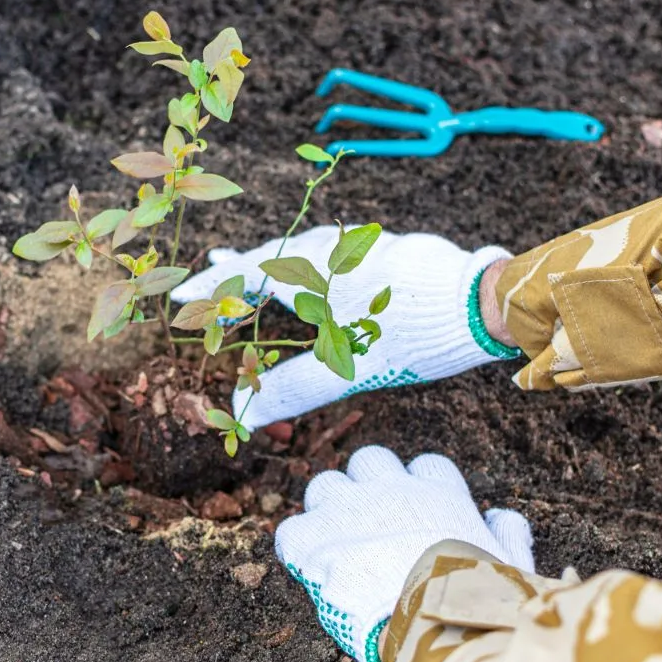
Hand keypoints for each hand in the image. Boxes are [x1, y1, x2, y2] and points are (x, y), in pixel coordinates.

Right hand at [171, 226, 516, 429]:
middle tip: (211, 267)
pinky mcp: (394, 248)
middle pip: (272, 255)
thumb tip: (242, 416)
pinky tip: (325, 267)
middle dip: (239, 266)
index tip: (179, 295)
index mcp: (312, 274)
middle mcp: (334, 251)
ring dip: (278, 257)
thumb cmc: (410, 337)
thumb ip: (293, 390)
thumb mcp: (346, 371)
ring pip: (307, 247)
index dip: (211, 290)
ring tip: (259, 265)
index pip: (245, 277)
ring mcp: (365, 246)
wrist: (482, 303)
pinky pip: (338, 249)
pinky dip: (314, 258)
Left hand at [274, 446, 533, 661]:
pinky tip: (307, 571)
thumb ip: (507, 534)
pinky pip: (290, 531)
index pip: (427, 466)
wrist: (432, 624)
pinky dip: (297, 549)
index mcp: (439, 494)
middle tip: (368, 524)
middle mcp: (390, 489)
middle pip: (369, 461)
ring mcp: (348, 509)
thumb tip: (502, 516)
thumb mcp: (509, 564)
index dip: (420, 488)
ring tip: (334, 546)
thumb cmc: (476, 601)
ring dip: (327, 511)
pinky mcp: (314, 539)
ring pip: (325, 485)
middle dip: (367, 486)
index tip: (417, 514)